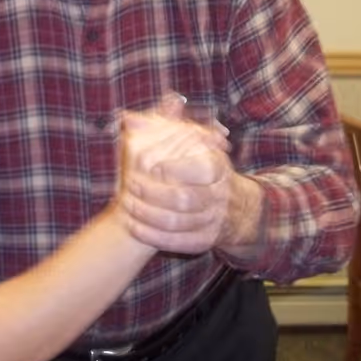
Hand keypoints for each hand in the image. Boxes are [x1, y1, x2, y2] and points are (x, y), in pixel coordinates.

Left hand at [115, 109, 234, 254]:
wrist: (233, 207)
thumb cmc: (201, 168)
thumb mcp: (191, 144)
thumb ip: (164, 129)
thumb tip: (130, 118)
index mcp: (218, 167)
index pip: (201, 168)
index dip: (174, 168)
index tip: (151, 166)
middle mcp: (220, 195)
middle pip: (185, 198)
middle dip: (153, 193)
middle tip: (130, 185)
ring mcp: (214, 220)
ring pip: (177, 222)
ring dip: (147, 215)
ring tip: (127, 205)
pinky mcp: (206, 240)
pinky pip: (179, 242)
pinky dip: (154, 236)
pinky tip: (134, 226)